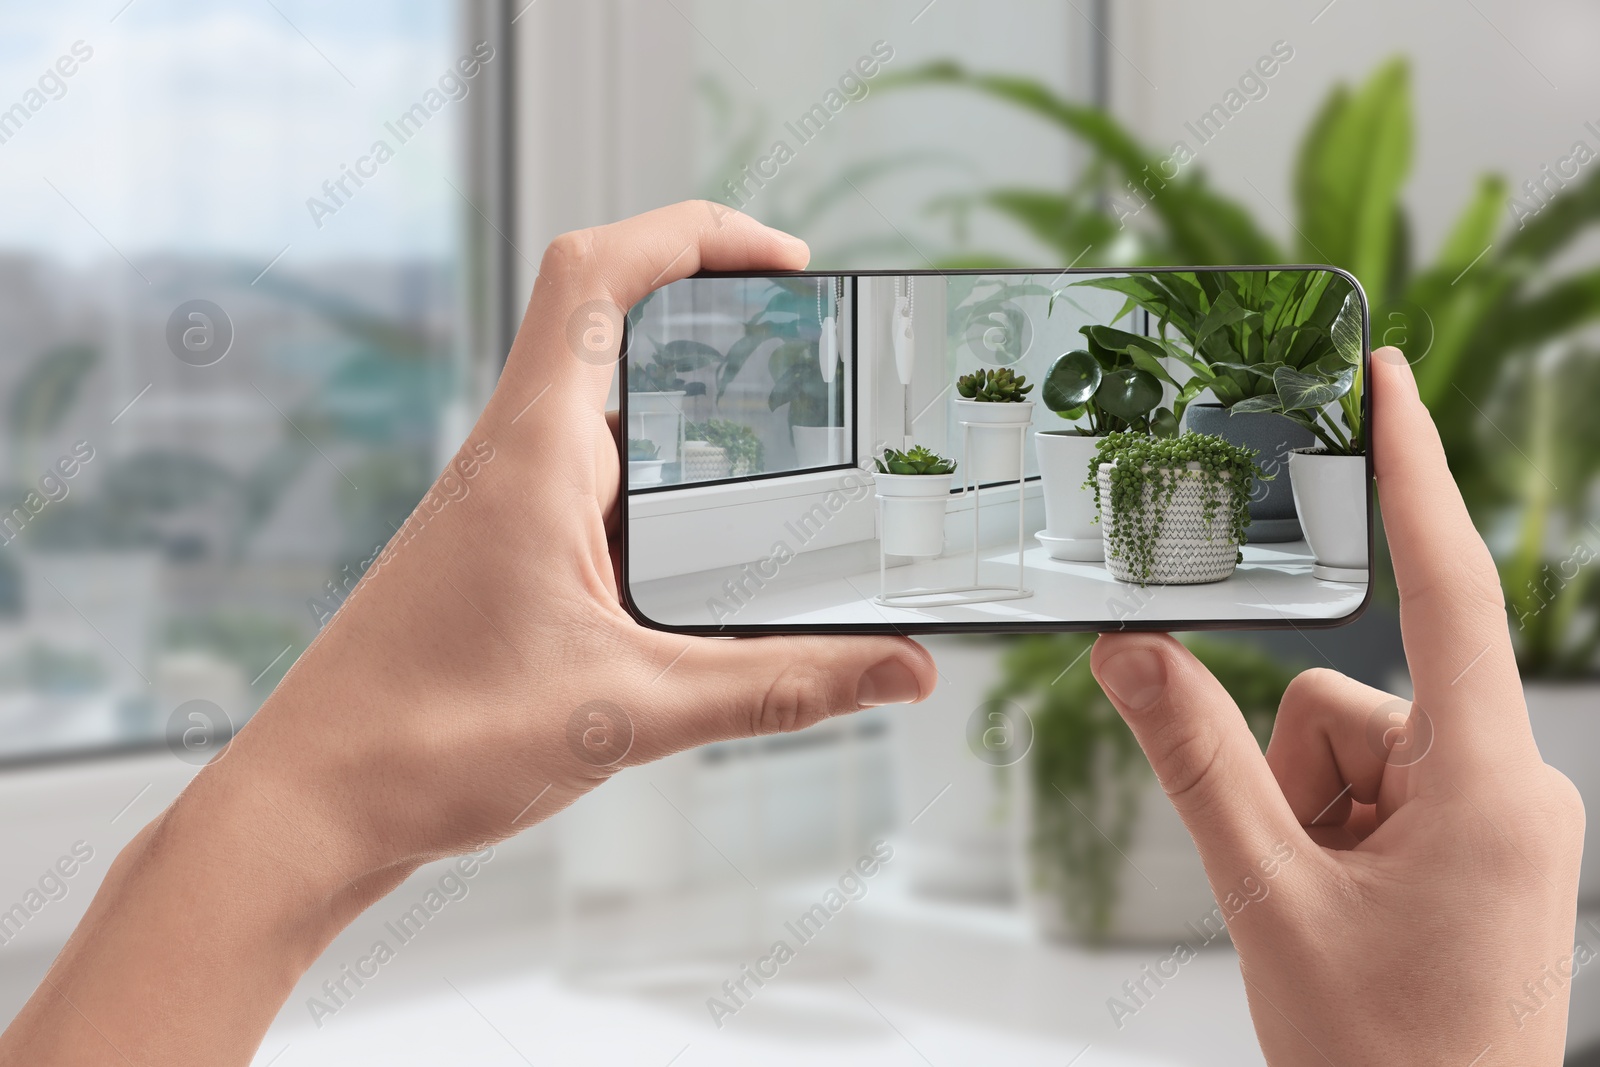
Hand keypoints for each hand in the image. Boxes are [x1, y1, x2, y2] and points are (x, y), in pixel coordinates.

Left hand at [0, 202, 934, 1066]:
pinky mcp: (500, 550)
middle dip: (716, 320)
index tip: (789, 264)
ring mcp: (502, 501)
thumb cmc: (430, 742)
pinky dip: (659, 485)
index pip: (601, 274)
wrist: (312, 804)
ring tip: (785, 447)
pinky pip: (591, 479)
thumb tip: (904, 673)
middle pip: (611, 322)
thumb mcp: (635, 709)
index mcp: (535, 455)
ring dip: (687, 409)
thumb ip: (783, 687)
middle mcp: (513, 458)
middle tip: (812, 354)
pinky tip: (708, 549)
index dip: (699, 236)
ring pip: (605, 408)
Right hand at [1090, 348, 1583, 1065]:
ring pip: (1345, 748)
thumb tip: (1127, 651)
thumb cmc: (1384, 1057)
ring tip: (1320, 914)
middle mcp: (1508, 781)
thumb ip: (1191, 760)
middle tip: (1296, 881)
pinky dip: (1325, 835)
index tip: (1392, 376)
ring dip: (1303, 817)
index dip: (1418, 469)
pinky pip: (1368, 788)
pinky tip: (1337, 913)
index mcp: (1487, 781)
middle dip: (1292, 777)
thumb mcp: (1267, 897)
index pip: (1449, 587)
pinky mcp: (1475, 842)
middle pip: (1346, 702)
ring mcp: (1493, 815)